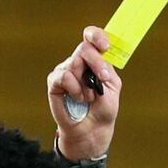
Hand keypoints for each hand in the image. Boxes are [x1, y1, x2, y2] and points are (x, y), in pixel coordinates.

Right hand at [46, 26, 119, 159]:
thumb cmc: (103, 110)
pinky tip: (78, 98)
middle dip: (96, 64)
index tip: (105, 45)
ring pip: (74, 62)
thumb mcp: (112, 87)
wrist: (92, 131)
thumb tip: (98, 56)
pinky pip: (64, 76)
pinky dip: (74, 88)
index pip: (91, 37)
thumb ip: (106, 68)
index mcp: (94, 61)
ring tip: (88, 98)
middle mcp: (78, 62)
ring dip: (86, 83)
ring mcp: (65, 71)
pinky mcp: (54, 82)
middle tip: (102, 80)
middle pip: (84, 48)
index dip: (97, 36)